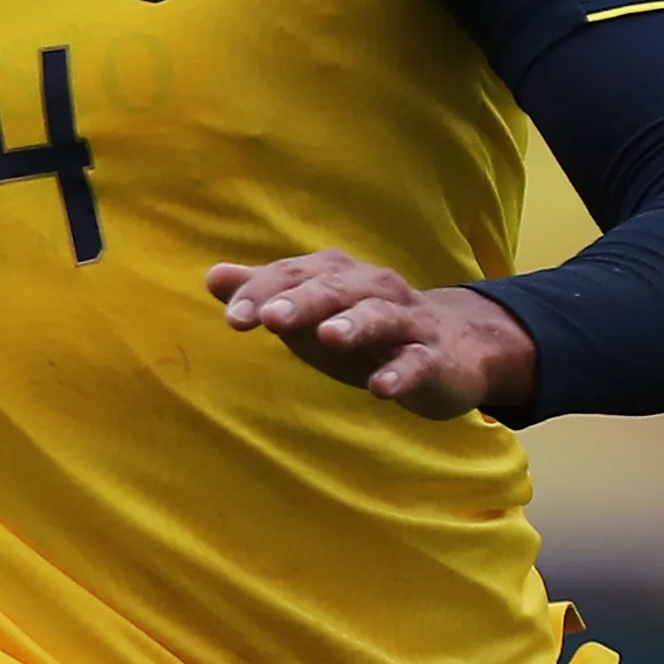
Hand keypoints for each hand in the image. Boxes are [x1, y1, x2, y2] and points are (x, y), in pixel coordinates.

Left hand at [205, 249, 536, 419]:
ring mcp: (407, 322)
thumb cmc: (361, 329)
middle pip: (335, 288)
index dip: (263, 293)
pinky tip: (381, 388)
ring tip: (329, 336)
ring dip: (355, 324)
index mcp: (337, 275)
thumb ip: (264, 293)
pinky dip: (400, 373)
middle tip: (272, 318)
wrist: (450, 349)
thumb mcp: (310, 311)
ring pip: (381, 316)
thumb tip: (213, 276)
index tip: (234, 318)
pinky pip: (417, 363)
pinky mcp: (434, 359)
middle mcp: (373, 289)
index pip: (293, 276)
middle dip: (303, 301)